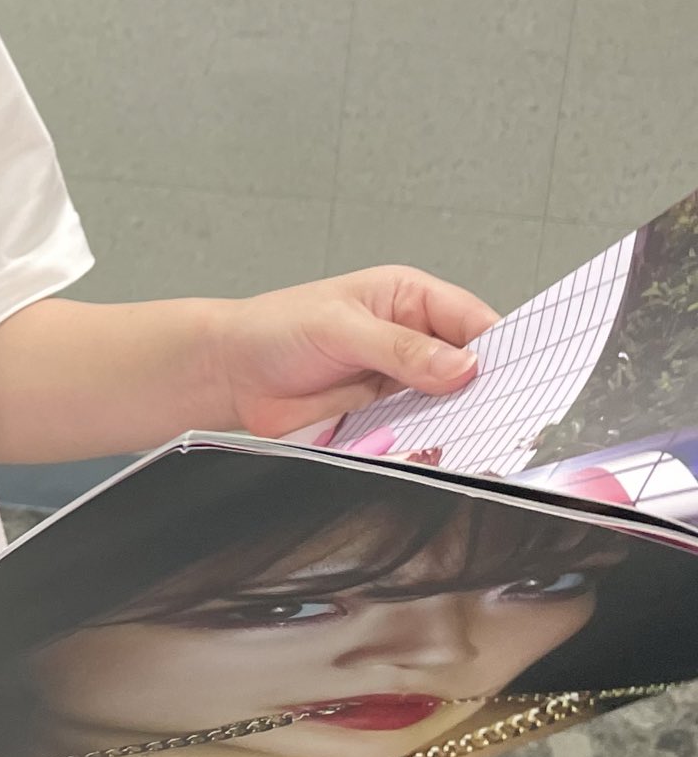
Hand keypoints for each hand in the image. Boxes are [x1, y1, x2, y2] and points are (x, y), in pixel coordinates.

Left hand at [208, 266, 500, 439]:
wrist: (230, 373)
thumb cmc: (274, 329)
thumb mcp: (338, 329)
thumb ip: (400, 348)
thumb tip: (463, 366)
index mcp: (408, 298)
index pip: (474, 321)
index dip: (502, 350)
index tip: (526, 381)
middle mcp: (413, 338)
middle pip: (471, 368)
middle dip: (488, 394)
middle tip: (508, 423)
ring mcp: (401, 380)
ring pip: (452, 405)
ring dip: (462, 425)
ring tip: (480, 447)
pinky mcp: (385, 417)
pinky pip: (422, 433)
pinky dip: (432, 446)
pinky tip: (440, 458)